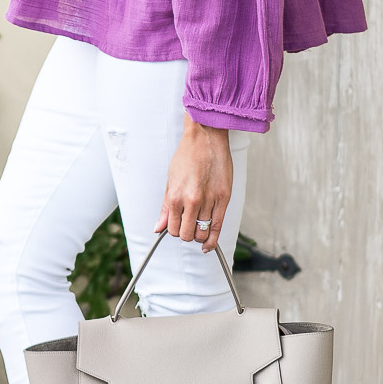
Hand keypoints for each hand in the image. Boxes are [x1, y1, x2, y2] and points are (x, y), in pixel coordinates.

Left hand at [156, 115, 231, 252]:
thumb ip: (166, 207)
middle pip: (187, 234)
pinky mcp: (224, 198)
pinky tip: (208, 245)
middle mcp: (192, 201)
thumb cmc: (187, 156)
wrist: (205, 138)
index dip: (173, 230)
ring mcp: (210, 200)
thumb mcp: (170, 181)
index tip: (176, 226)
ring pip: (202, 232)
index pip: (172, 229)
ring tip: (197, 228)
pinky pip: (218, 226)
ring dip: (198, 235)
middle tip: (187, 226)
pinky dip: (212, 240)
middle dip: (185, 234)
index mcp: (176, 197)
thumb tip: (158, 228)